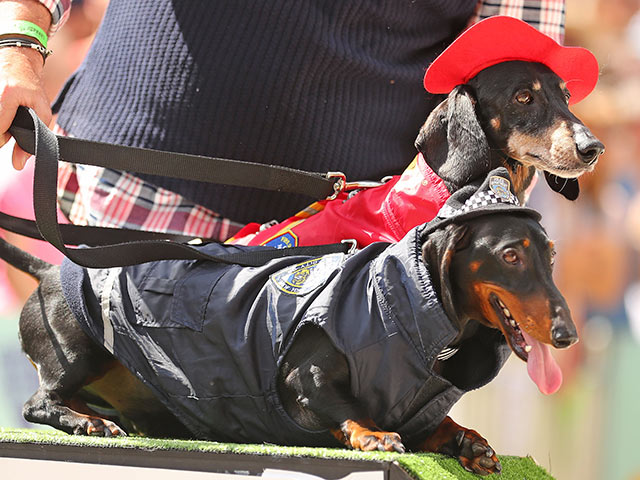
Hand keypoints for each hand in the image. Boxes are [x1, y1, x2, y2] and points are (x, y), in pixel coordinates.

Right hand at [0, 45, 51, 169]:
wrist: (15, 59)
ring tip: (5, 113)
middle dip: (0, 131)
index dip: (4, 138)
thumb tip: (17, 165)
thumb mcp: (41, 110)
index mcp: (6, 96)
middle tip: (8, 120)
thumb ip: (33, 138)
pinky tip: (2, 111)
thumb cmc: (31, 86)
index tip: (10, 132)